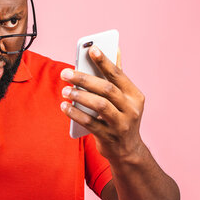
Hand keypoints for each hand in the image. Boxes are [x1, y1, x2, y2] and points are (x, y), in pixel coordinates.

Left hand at [60, 46, 145, 161]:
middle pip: (106, 89)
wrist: (127, 151)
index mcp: (135, 95)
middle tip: (65, 73)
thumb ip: (118, 76)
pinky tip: (64, 106)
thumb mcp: (124, 99)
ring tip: (65, 90)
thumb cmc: (121, 117)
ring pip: (100, 105)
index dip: (104, 61)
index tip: (91, 48)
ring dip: (80, 96)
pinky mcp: (109, 137)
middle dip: (84, 79)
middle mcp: (131, 109)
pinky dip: (75, 113)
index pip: (118, 74)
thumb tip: (116, 48)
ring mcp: (121, 124)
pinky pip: (90, 123)